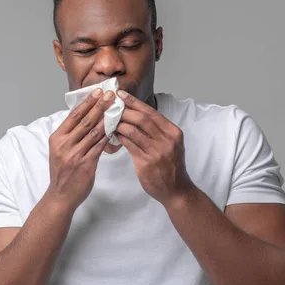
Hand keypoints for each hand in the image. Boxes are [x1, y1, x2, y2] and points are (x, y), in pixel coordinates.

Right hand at [47, 89, 115, 209]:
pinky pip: (100, 146)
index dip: (87, 102)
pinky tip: (117, 128)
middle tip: (110, 94)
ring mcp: (75, 155)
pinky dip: (109, 136)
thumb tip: (86, 116)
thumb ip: (70, 135)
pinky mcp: (86, 164)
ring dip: (107, 118)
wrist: (60, 196)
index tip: (98, 91)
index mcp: (57, 138)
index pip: (73, 115)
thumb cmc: (63, 172)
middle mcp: (64, 145)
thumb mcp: (59, 150)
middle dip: (99, 105)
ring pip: (94, 132)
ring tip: (116, 107)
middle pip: (85, 121)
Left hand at [115, 90, 195, 205]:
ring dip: (119, 124)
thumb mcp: (171, 144)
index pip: (151, 112)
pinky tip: (113, 134)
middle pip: (142, 119)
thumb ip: (158, 130)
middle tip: (111, 105)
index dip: (135, 102)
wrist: (176, 190)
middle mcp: (167, 140)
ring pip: (133, 131)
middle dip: (124, 110)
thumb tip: (136, 114)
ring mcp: (157, 152)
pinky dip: (119, 137)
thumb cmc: (171, 166)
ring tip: (109, 120)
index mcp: (173, 132)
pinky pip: (129, 145)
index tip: (121, 94)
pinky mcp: (146, 163)